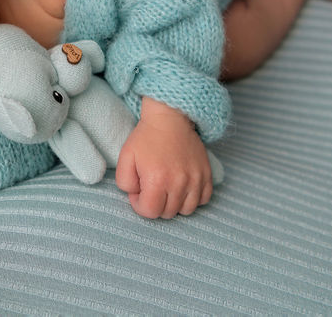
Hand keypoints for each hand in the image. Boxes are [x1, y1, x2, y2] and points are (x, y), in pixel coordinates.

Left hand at [115, 97, 212, 218]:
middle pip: (167, 213)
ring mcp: (196, 179)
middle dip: (156, 203)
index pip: (150, 212)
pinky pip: (203, 200)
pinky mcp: (207, 174)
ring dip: (174, 204)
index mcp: (157, 179)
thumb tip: (137, 195)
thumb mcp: (125, 157)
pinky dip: (193, 198)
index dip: (139, 204)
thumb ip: (125, 183)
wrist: (170, 118)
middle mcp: (179, 182)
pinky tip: (183, 187)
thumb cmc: (146, 138)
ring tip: (167, 188)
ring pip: (186, 210)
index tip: (138, 190)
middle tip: (151, 186)